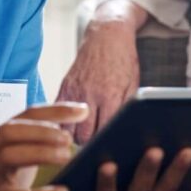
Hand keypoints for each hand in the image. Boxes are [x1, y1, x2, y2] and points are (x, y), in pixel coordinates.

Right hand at [0, 103, 88, 190]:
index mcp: (2, 134)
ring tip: (66, 157)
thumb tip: (80, 117)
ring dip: (41, 153)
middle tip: (69, 138)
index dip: (57, 110)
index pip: (29, 113)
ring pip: (11, 156)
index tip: (83, 111)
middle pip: (13, 130)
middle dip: (42, 131)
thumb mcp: (17, 150)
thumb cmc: (3, 175)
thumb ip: (41, 136)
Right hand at [57, 17, 139, 142]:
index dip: (105, 147)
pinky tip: (70, 129)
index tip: (107, 156)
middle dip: (89, 147)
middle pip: (83, 136)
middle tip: (94, 153)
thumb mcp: (133, 84)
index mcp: (110, 95)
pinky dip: (63, 124)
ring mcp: (74, 90)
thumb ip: (126, 109)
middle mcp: (90, 94)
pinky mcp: (64, 86)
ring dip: (75, 138)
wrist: (107, 34)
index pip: (104, 133)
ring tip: (83, 143)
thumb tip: (123, 133)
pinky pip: (57, 113)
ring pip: (67, 128)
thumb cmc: (123, 60)